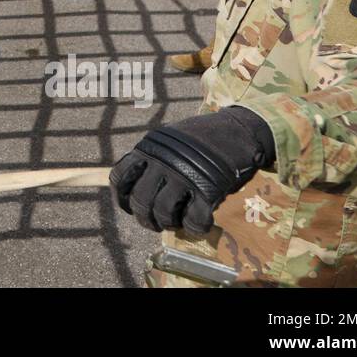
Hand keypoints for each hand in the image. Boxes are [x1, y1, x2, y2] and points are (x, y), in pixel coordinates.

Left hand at [109, 106, 274, 236]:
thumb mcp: (166, 140)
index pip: (121, 177)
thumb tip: (136, 185)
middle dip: (145, 217)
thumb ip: (152, 158)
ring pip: (163, 211)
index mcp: (148, 149)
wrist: (236, 129)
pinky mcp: (208, 189)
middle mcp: (162, 162)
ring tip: (176, 222)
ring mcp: (184, 175)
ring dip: (168, 223)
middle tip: (156, 222)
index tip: (130, 207)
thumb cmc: (199, 136)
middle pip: (140, 200)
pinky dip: (196, 227)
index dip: (122, 198)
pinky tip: (200, 224)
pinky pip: (194, 219)